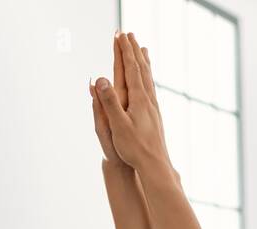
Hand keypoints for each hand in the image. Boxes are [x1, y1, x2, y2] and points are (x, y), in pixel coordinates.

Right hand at [94, 32, 170, 175]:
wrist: (156, 166)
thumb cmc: (135, 149)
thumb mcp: (118, 125)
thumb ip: (109, 102)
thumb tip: (100, 79)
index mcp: (138, 100)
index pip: (131, 68)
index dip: (125, 50)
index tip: (120, 34)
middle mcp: (149, 100)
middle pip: (142, 69)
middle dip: (134, 50)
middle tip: (129, 34)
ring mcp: (154, 108)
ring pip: (149, 79)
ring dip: (144, 62)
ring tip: (143, 50)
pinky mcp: (155, 117)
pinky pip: (152, 90)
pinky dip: (149, 79)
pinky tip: (149, 82)